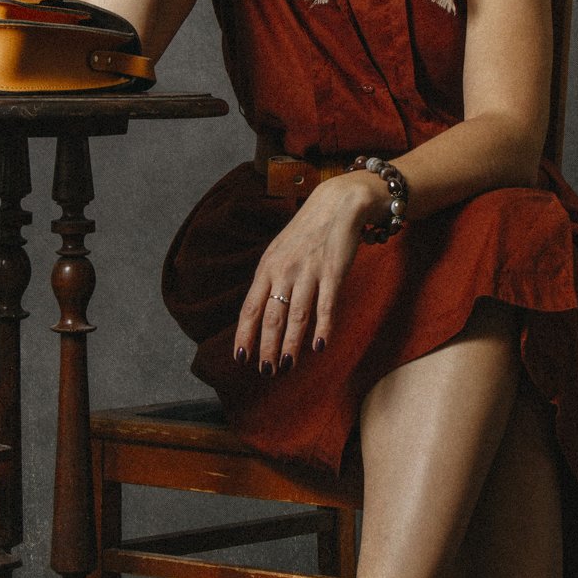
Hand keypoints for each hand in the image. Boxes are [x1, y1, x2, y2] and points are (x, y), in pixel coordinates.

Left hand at [232, 173, 387, 372]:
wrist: (336, 205)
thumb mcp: (279, 254)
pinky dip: (322, 327)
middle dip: (267, 347)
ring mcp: (308, 272)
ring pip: (296, 316)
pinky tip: (319, 346)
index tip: (241, 359)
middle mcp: (284, 272)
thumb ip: (270, 282)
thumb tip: (258, 317)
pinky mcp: (332, 272)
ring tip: (287, 366)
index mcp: (267, 269)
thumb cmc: (305, 234)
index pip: (250, 308)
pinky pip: (326, 305)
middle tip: (266, 372)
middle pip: (272, 317)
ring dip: (291, 344)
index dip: (245, 336)